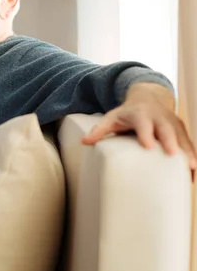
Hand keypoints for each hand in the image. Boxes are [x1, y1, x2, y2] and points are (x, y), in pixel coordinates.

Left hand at [82, 83, 196, 170]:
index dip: (146, 133)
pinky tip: (194, 172)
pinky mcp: (181, 129)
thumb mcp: (111, 117)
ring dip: (188, 152)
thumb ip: (99, 130)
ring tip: (192, 168)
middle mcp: (159, 118)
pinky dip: (193, 155)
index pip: (143, 124)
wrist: (148, 98)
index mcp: (140, 114)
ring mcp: (172, 123)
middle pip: (166, 129)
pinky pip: (189, 143)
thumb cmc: (127, 113)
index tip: (148, 146)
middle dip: (171, 142)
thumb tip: (84, 142)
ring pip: (182, 137)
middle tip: (174, 156)